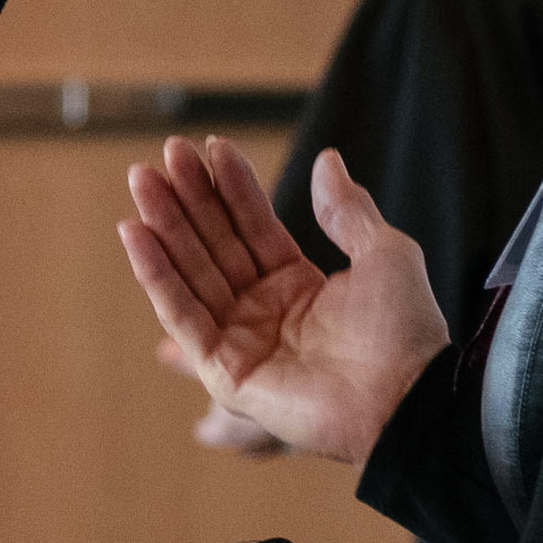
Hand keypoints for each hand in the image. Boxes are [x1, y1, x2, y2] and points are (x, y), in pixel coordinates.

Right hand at [119, 137, 446, 465]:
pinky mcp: (224, 370)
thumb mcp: (385, 253)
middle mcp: (263, 310)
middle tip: (165, 153)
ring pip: (191, 273)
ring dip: (164, 227)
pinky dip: (156, 276)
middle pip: (214, 244)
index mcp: (298, 284)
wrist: (406, 396)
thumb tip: (327, 159)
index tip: (208, 146)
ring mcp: (240, 339)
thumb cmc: (405, 331)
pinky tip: (136, 234)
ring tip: (142, 180)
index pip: (252, 224)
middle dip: (187, 199)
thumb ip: (347, 209)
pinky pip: (182, 316)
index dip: (230, 186)